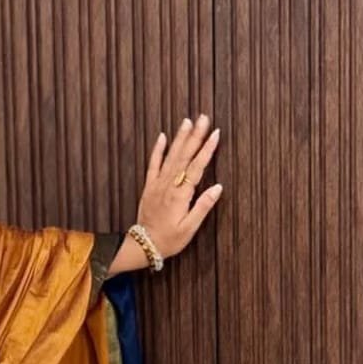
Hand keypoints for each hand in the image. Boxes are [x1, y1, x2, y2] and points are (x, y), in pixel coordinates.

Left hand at [137, 112, 223, 260]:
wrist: (143, 246)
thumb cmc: (169, 240)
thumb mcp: (189, 228)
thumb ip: (203, 206)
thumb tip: (218, 187)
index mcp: (180, 195)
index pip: (197, 167)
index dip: (207, 149)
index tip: (216, 133)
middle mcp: (168, 185)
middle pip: (184, 156)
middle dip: (195, 135)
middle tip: (204, 118)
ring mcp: (157, 184)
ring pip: (170, 156)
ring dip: (180, 138)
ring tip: (188, 121)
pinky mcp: (149, 187)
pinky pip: (153, 165)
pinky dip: (157, 150)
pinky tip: (162, 137)